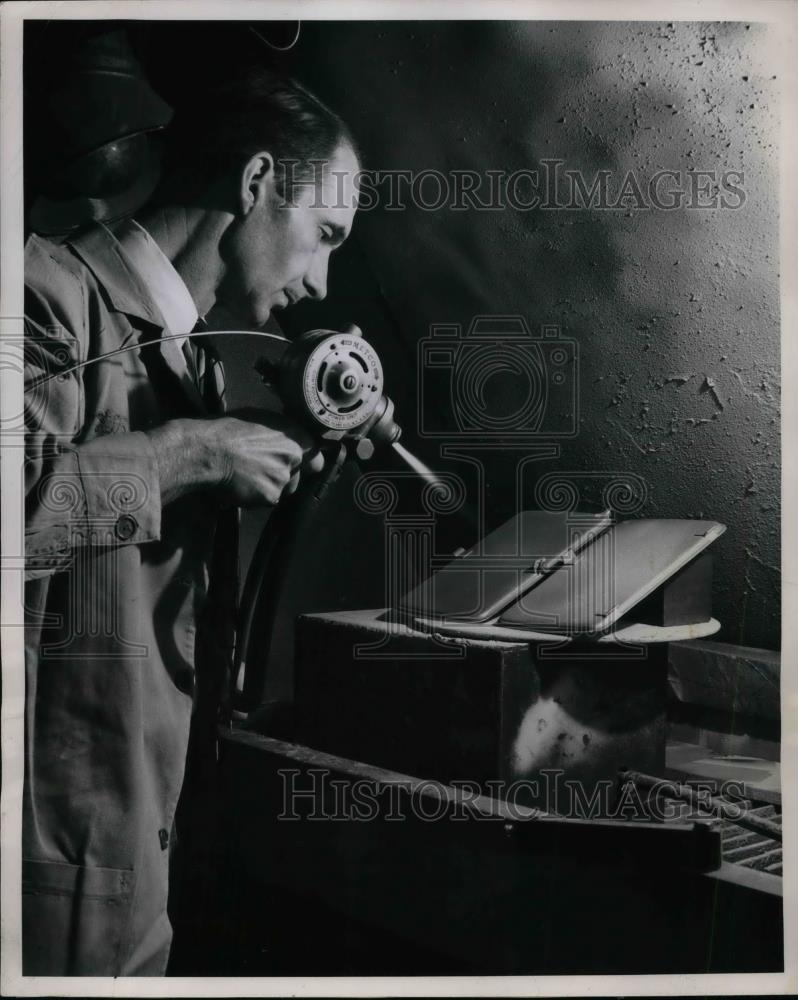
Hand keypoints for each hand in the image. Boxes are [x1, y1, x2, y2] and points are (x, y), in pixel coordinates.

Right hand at [147, 413, 323, 507]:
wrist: (208, 450)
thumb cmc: (227, 430)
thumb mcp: (260, 419)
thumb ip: (280, 433)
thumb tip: (285, 439)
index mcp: (296, 436)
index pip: (317, 458)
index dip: (307, 465)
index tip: (301, 468)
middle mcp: (295, 458)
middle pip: (297, 478)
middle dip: (284, 479)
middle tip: (261, 471)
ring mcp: (283, 478)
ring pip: (281, 491)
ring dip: (268, 488)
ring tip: (246, 476)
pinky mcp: (269, 496)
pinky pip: (265, 501)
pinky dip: (254, 497)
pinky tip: (239, 485)